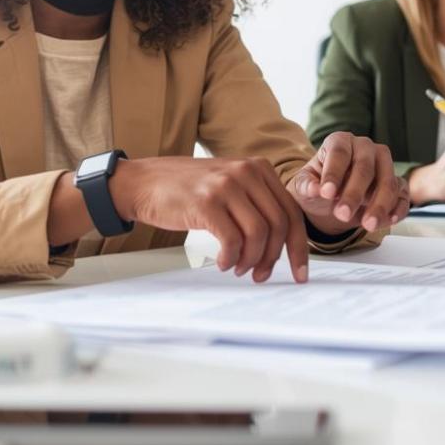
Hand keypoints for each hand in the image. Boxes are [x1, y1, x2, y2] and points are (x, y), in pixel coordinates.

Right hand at [107, 156, 310, 282]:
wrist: (143, 182)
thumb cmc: (186, 190)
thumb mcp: (229, 184)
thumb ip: (256, 204)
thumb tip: (280, 245)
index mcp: (258, 168)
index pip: (291, 212)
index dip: (299, 247)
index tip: (300, 273)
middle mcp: (246, 172)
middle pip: (279, 225)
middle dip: (274, 258)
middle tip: (261, 276)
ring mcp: (226, 186)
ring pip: (258, 234)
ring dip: (251, 260)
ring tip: (239, 268)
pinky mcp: (206, 203)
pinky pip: (232, 240)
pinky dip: (231, 258)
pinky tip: (222, 263)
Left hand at [289, 132, 410, 233]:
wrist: (331, 201)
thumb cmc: (318, 187)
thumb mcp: (304, 186)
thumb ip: (307, 186)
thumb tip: (315, 190)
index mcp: (340, 141)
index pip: (339, 153)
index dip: (333, 173)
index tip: (326, 193)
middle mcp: (365, 148)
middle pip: (365, 167)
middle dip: (354, 193)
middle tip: (342, 214)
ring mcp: (384, 164)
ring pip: (388, 181)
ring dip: (379, 205)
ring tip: (367, 224)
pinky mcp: (397, 183)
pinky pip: (402, 194)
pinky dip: (398, 208)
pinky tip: (389, 220)